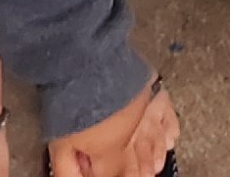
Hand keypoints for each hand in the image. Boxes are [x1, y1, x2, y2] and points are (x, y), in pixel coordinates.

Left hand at [48, 75, 178, 176]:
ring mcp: (146, 114)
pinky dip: (170, 131)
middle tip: (142, 174)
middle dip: (140, 172)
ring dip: (156, 157)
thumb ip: (67, 170)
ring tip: (154, 168)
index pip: (118, 175)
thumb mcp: (60, 144)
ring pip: (156, 143)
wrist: (87, 63)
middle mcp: (134, 136)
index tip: (103, 174)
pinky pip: (169, 118)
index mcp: (112, 151)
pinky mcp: (154, 94)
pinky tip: (169, 139)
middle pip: (141, 163)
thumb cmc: (73, 102)